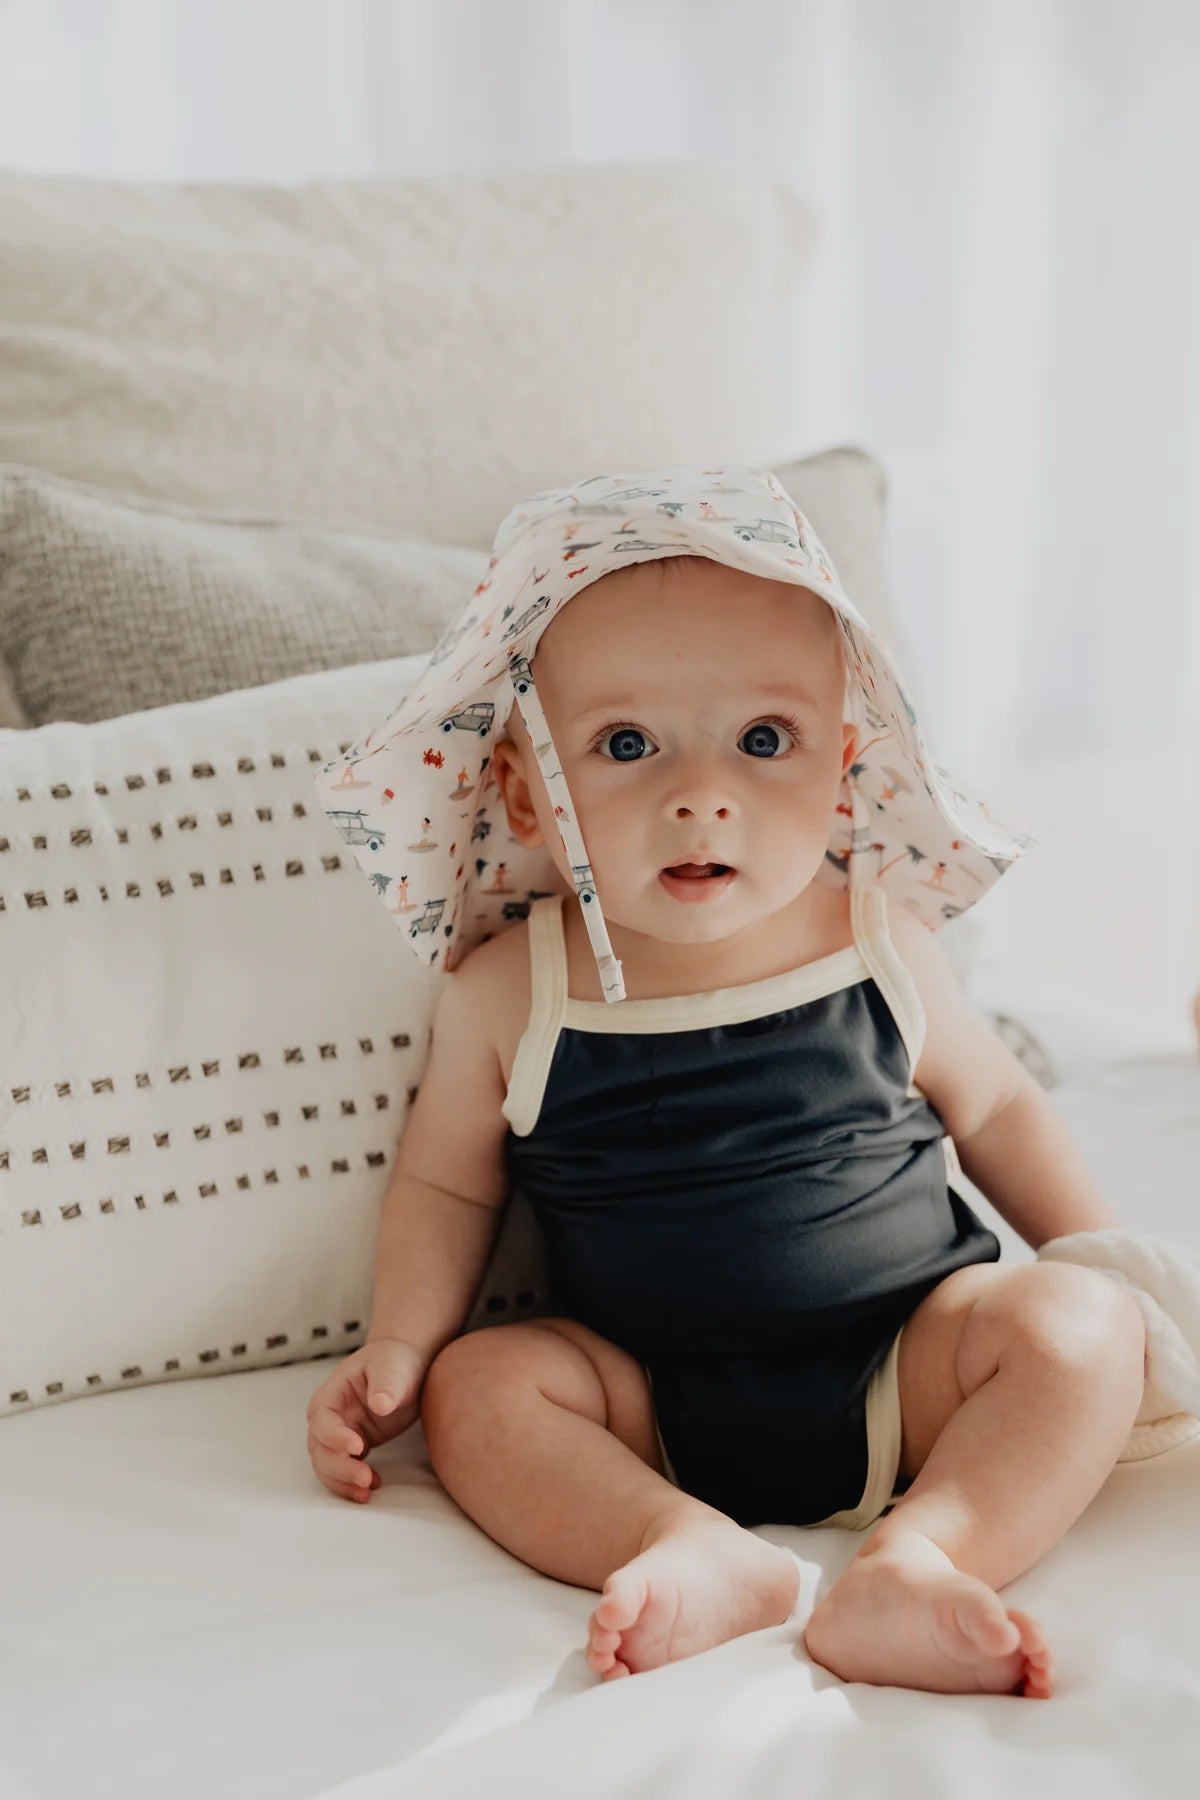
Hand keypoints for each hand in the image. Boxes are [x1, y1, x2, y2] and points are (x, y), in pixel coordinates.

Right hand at [306, 1337, 429, 1502]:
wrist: (405, 1366)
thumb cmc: (394, 1361)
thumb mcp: (392, 1367)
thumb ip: (386, 1384)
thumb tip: (380, 1404)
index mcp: (332, 1393)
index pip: (321, 1419)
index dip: (334, 1436)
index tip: (359, 1447)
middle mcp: (331, 1416)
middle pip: (319, 1448)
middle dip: (339, 1467)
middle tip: (365, 1479)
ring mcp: (341, 1433)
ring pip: (327, 1464)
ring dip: (342, 1481)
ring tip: (367, 1491)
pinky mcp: (355, 1446)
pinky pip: (344, 1469)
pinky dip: (352, 1482)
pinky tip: (373, 1485)